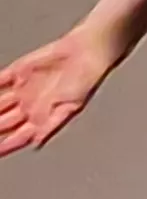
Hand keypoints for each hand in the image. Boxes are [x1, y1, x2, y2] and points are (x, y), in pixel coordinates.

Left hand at [0, 29, 116, 158]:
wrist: (84, 53)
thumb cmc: (85, 81)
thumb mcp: (70, 108)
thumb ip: (51, 125)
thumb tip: (36, 143)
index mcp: (41, 118)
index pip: (17, 137)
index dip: (4, 146)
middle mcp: (28, 106)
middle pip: (2, 123)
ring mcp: (20, 90)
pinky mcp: (16, 73)